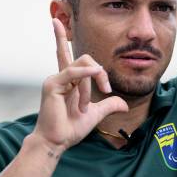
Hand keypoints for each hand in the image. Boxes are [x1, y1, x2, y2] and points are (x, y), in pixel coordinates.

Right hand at [32, 19, 128, 150]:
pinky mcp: (52, 85)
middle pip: (84, 58)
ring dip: (90, 87)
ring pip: (82, 66)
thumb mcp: (96, 114)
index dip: (60, 35)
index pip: (64, 52)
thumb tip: (125, 105)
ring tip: (84, 107)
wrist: (58, 142)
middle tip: (106, 90)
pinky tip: (95, 74)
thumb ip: (109, 105)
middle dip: (100, 73)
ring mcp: (55, 79)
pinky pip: (72, 72)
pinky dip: (86, 74)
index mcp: (68, 79)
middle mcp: (60, 76)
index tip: (89, 66)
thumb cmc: (71, 128)